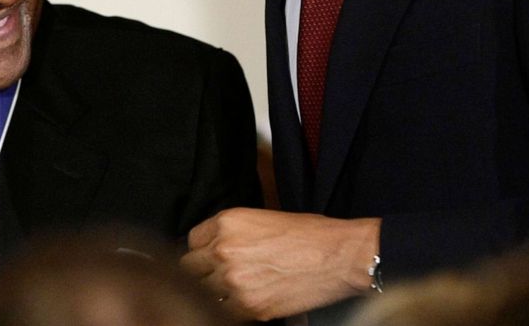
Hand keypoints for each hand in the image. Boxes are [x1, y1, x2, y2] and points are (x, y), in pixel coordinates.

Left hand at [181, 208, 380, 320]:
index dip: (203, 249)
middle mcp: (222, 250)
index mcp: (225, 223)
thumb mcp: (259, 219)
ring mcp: (233, 281)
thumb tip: (212, 246)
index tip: (211, 256)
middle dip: (204, 271)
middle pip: (191, 267)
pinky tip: (253, 298)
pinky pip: (225, 310)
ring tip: (243, 286)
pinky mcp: (249, 307)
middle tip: (224, 273)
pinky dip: (235, 307)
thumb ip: (230, 232)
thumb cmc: (307, 234)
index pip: (191, 240)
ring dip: (218, 291)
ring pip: (205, 291)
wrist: (338, 257)